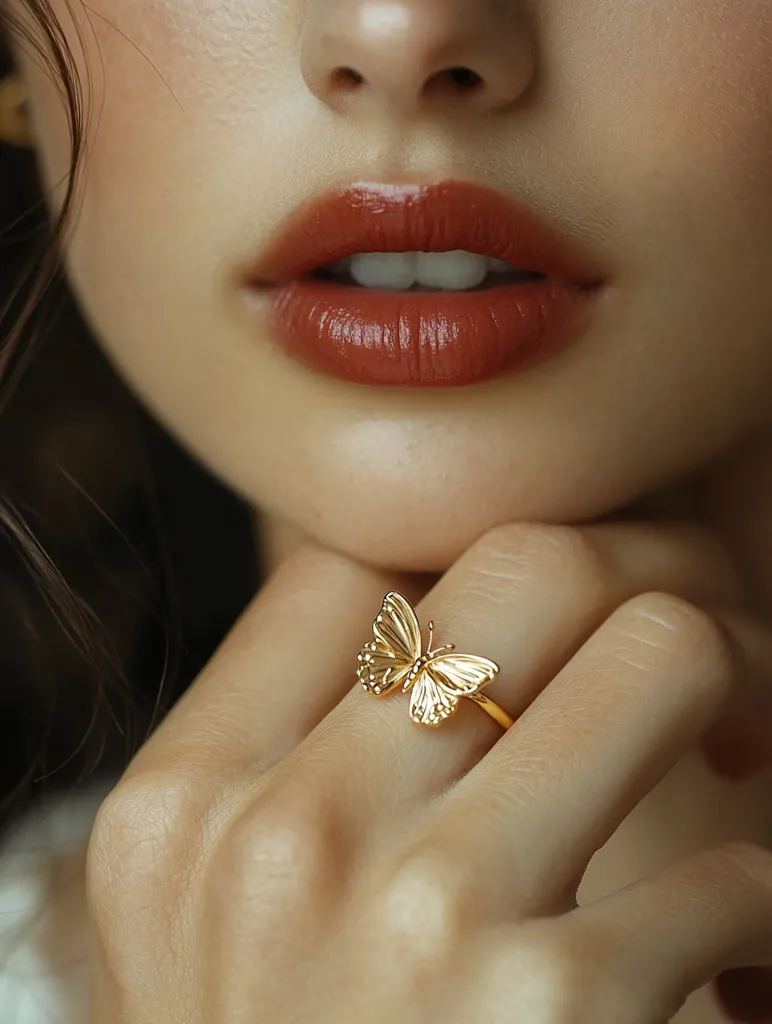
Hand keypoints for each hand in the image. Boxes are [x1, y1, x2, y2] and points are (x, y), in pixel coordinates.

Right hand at [86, 521, 771, 1022]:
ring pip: (664, 647)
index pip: (351, 562)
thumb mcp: (215, 919)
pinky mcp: (562, 1016)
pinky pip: (744, 864)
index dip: (459, 567)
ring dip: (732, 688)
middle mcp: (288, 840)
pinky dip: (764, 892)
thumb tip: (441, 626)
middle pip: (526, 562)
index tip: (526, 621)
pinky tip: (731, 945)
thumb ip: (287, 763)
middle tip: (672, 653)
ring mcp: (422, 922)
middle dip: (632, 579)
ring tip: (731, 751)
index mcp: (186, 805)